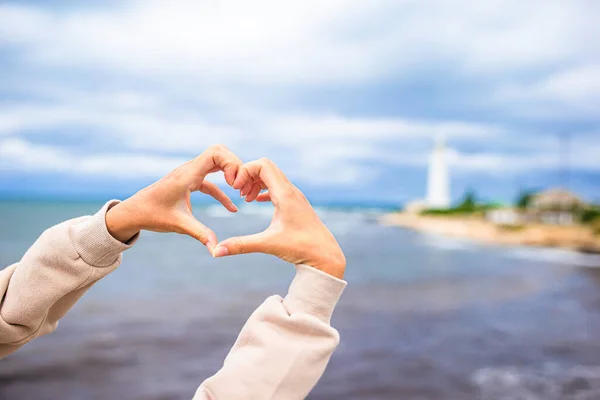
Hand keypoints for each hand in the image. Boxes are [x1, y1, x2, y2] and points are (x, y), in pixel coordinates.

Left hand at [106, 145, 241, 252]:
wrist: (132, 213)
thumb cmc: (152, 215)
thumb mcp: (179, 224)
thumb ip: (200, 234)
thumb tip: (216, 249)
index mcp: (187, 174)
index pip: (215, 153)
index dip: (231, 163)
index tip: (235, 183)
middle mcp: (189, 170)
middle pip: (219, 152)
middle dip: (235, 165)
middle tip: (242, 185)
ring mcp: (188, 175)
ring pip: (215, 163)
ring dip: (229, 173)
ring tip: (241, 191)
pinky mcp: (188, 184)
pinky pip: (210, 182)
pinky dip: (222, 191)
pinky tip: (231, 208)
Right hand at [213, 158, 345, 278]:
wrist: (325, 256)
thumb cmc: (301, 248)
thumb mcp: (268, 245)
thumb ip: (241, 245)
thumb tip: (216, 252)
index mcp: (285, 194)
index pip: (263, 165)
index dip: (245, 171)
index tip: (236, 189)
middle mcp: (291, 191)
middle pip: (266, 167)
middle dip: (248, 175)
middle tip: (238, 193)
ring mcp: (295, 196)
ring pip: (272, 177)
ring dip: (256, 182)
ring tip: (245, 199)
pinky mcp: (296, 204)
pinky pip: (278, 187)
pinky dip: (264, 189)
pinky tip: (255, 201)